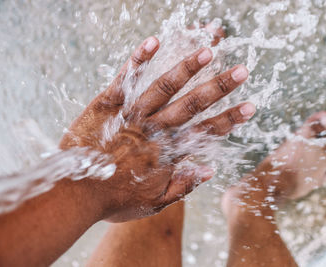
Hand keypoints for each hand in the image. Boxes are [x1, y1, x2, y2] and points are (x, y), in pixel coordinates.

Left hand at [60, 36, 255, 221]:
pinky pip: (125, 80)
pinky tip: (154, 42)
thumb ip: (183, 185)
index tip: (250, 106)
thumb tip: (210, 169)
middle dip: (218, 88)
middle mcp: (154, 129)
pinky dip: (139, 60)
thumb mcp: (154, 203)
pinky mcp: (107, 105)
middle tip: (241, 71)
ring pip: (164, 88)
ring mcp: (131, 115)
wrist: (75, 194)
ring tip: (207, 51)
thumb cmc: (115, 200)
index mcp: (167, 152)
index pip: (206, 132)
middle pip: (192, 105)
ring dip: (187, 69)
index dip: (229, 119)